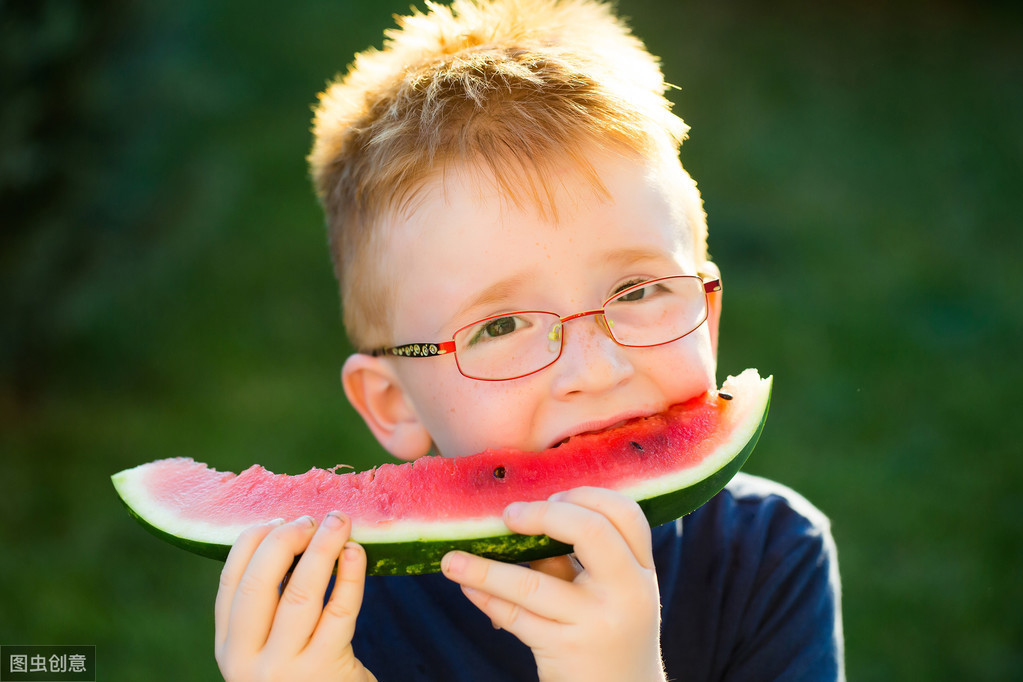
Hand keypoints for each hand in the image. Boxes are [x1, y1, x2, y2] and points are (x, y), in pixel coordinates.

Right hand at [214, 513, 375, 681]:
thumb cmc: (306, 675)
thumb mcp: (272, 646)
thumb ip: (269, 604)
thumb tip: (289, 532)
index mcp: (228, 647)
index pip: (230, 580)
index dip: (255, 541)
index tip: (281, 519)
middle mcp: (246, 661)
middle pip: (260, 584)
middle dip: (286, 539)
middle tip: (313, 518)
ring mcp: (285, 669)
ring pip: (302, 593)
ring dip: (322, 549)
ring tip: (339, 522)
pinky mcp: (325, 671)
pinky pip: (340, 610)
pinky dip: (350, 575)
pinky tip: (356, 553)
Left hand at [441, 487, 664, 681]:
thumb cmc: (608, 631)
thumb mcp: (607, 593)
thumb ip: (574, 560)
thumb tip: (520, 518)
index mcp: (641, 571)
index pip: (624, 513)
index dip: (584, 495)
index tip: (551, 496)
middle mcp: (628, 593)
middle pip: (591, 531)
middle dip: (543, 514)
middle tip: (509, 515)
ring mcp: (596, 623)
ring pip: (532, 583)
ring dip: (484, 569)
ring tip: (452, 560)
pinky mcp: (564, 651)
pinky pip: (515, 616)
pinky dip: (486, 597)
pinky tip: (467, 587)